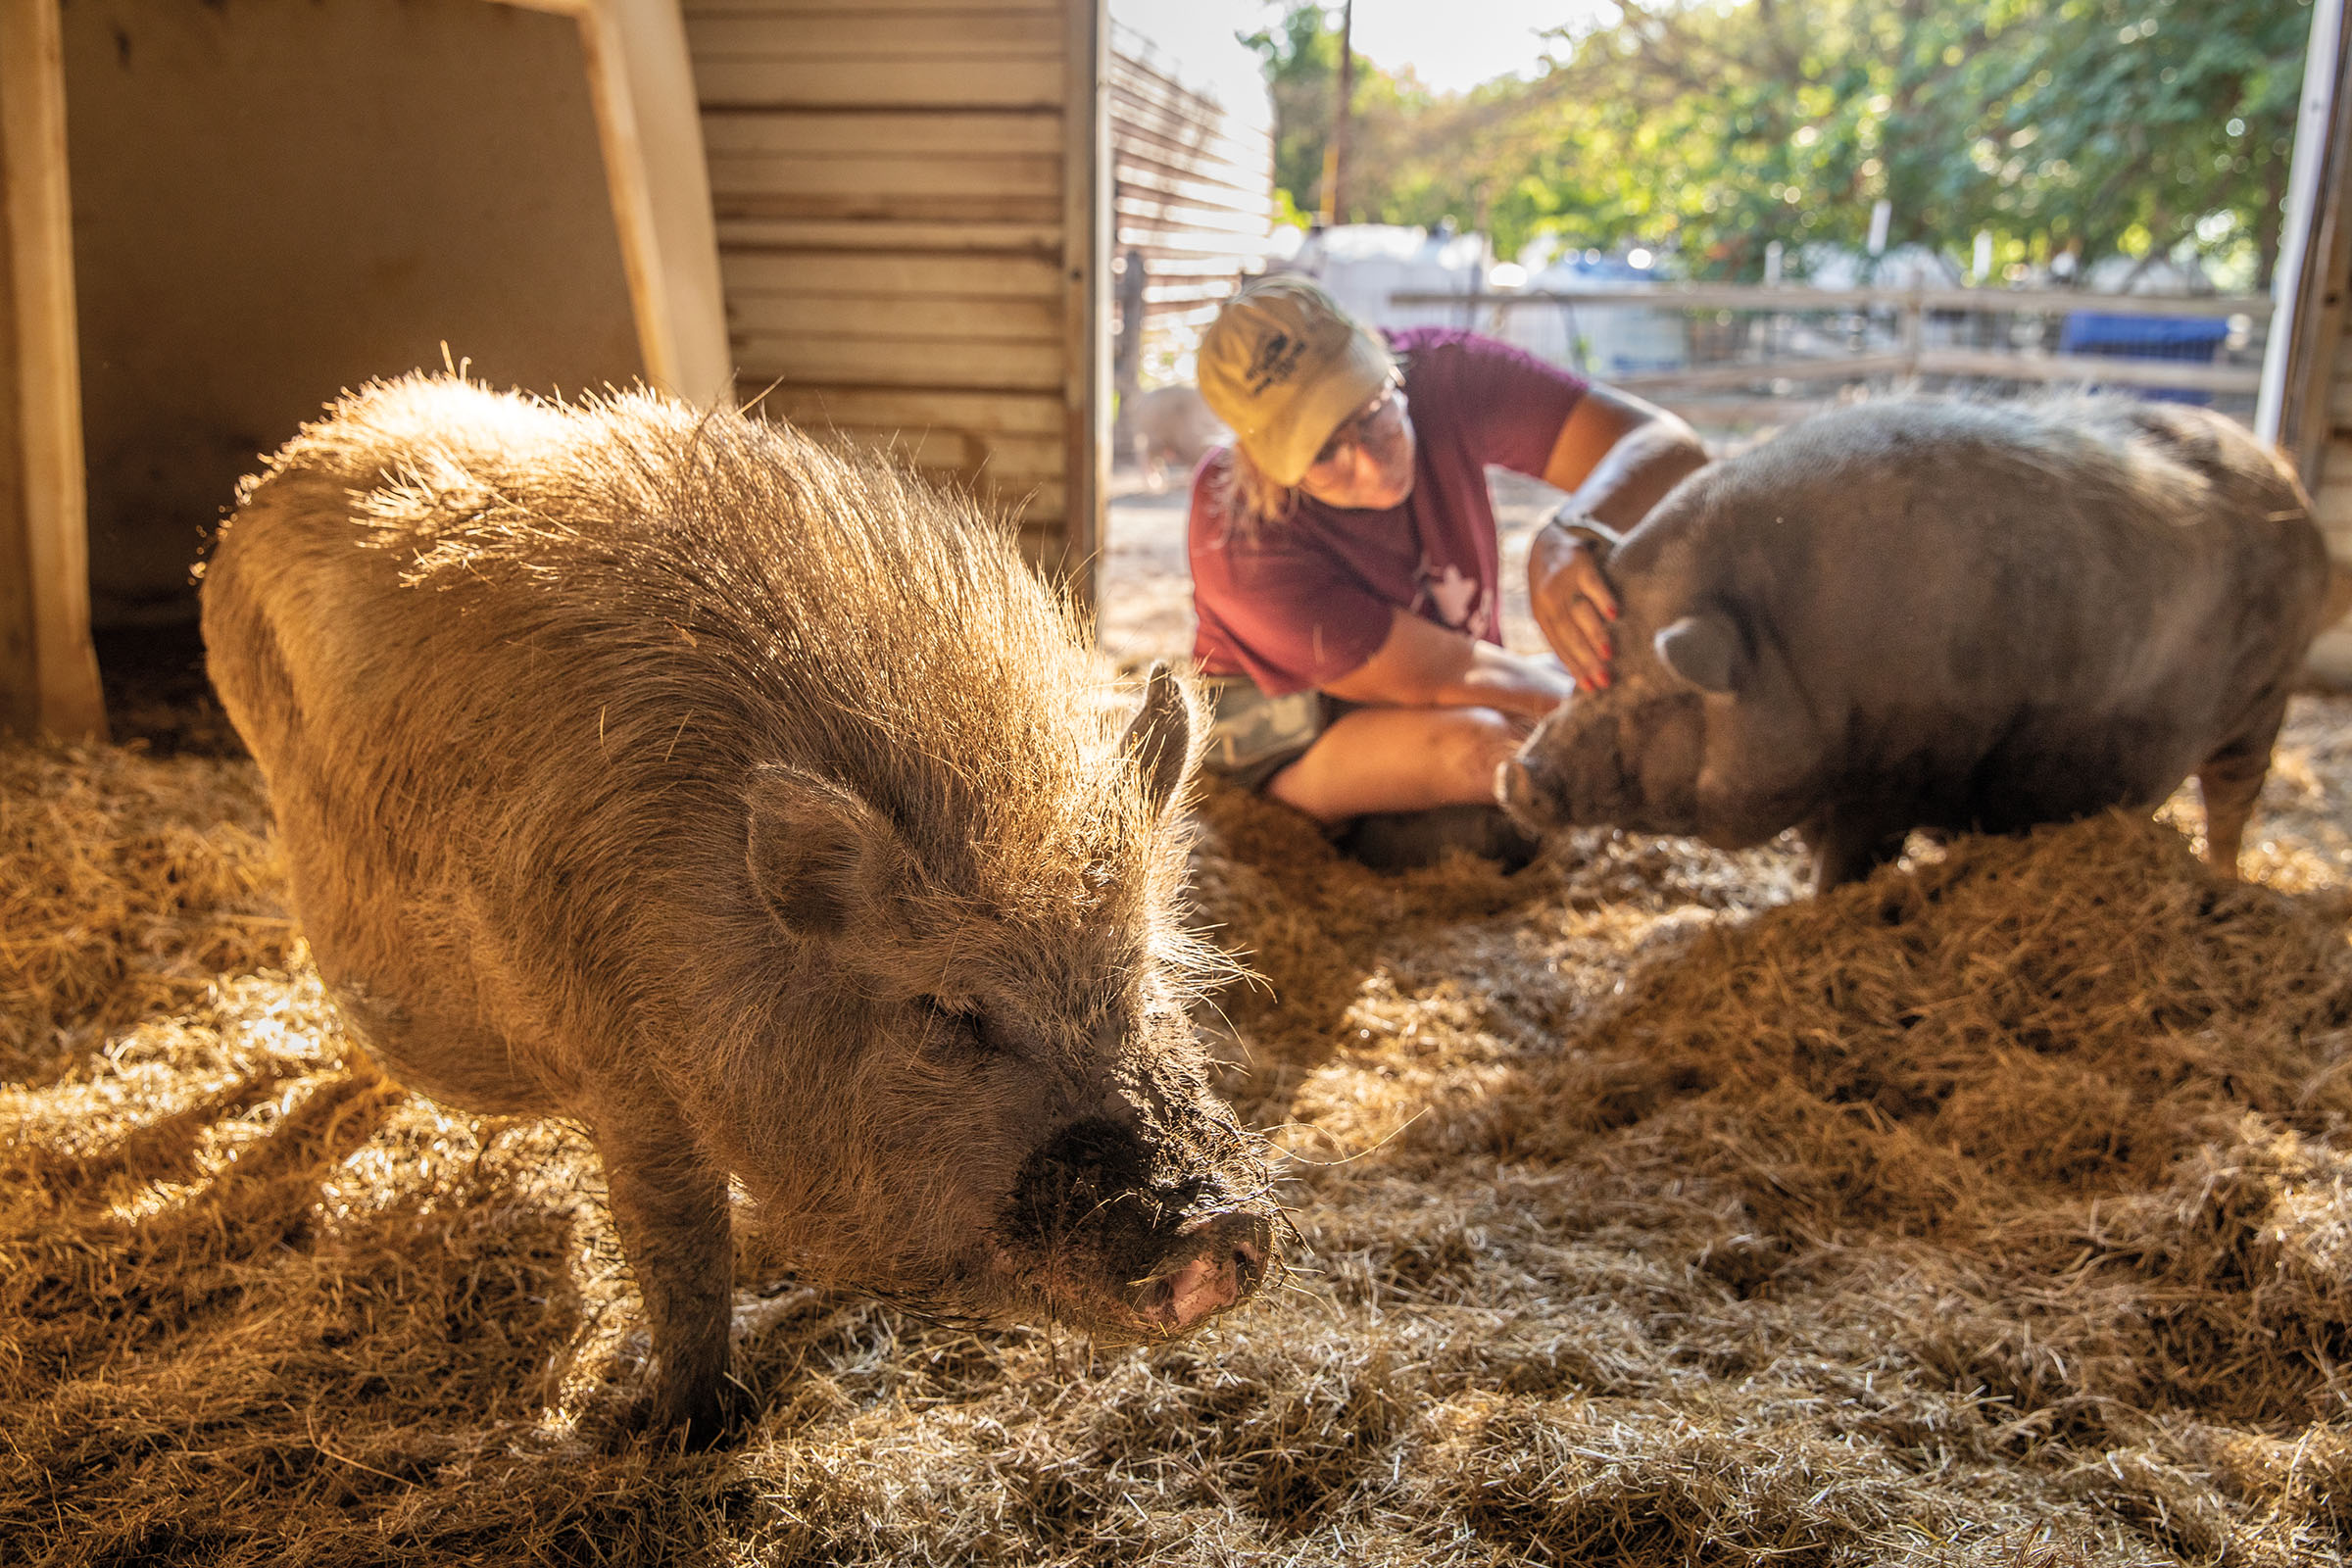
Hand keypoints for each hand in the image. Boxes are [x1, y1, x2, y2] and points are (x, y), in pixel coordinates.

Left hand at [1530, 517, 1619, 690]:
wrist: (1549, 537)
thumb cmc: (1556, 583)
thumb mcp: (1550, 607)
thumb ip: (1563, 631)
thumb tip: (1584, 669)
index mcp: (1542, 616)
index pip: (1559, 647)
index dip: (1575, 668)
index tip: (1591, 688)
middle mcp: (1548, 601)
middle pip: (1569, 634)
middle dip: (1587, 659)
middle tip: (1605, 680)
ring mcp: (1563, 582)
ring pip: (1579, 613)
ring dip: (1594, 635)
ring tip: (1609, 655)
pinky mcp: (1579, 563)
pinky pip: (1592, 584)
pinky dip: (1602, 599)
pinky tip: (1615, 614)